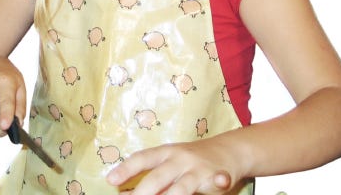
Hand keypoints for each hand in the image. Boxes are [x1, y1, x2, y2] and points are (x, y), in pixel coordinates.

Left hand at [106, 137, 242, 194]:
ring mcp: (198, 168)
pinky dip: (220, 180)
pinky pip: (219, 179)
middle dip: (144, 192)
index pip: (142, 159)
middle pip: (158, 176)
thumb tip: (125, 194)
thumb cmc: (190, 160)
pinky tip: (220, 181)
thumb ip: (150, 179)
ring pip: (183, 186)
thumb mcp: (169, 165)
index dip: (126, 169)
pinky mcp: (218, 175)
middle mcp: (180, 159)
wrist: (229, 149)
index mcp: (165, 153)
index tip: (111, 180)